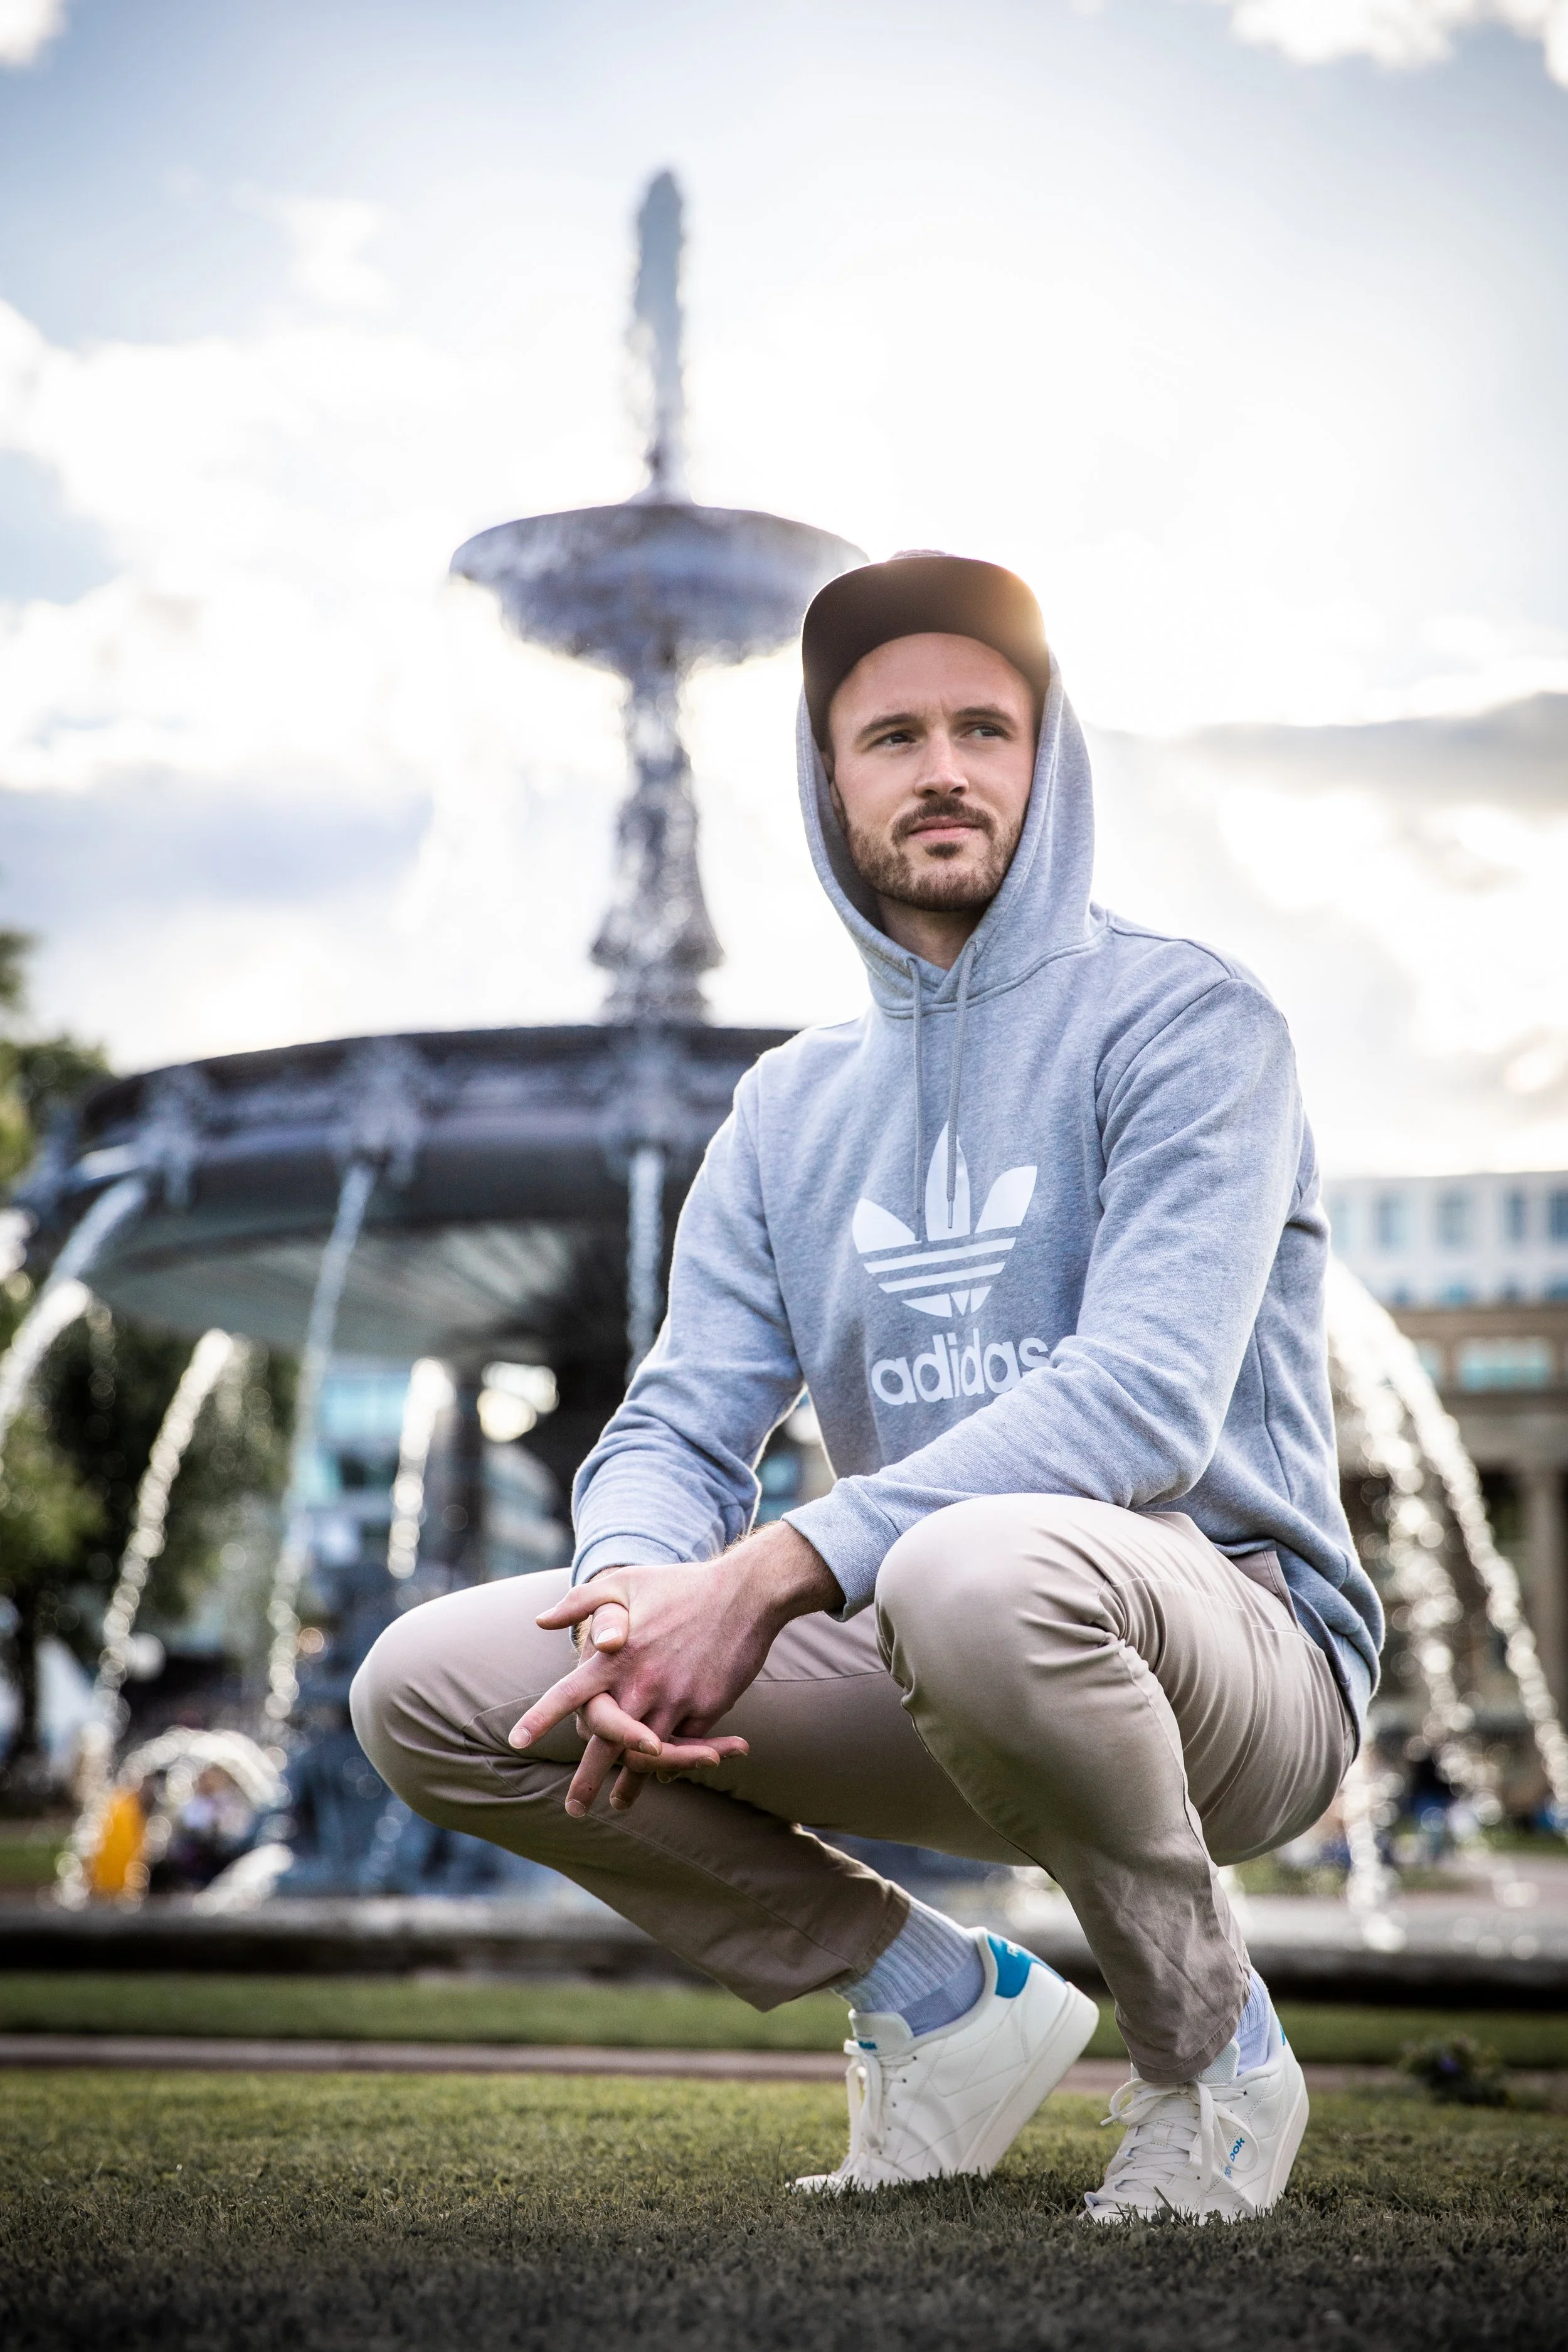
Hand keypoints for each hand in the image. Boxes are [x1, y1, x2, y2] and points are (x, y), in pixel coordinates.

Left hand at [510, 1524, 839, 1816]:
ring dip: (631, 1784)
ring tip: (618, 1804)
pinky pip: (684, 1746)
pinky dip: (670, 1764)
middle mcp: (641, 1683)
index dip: (541, 1719)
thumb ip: (581, 1602)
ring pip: (646, 1755)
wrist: (746, 1592)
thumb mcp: (625, 1582)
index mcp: (615, 1656)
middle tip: (575, 1809)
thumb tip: (541, 1621)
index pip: (568, 1694)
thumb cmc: (681, 1585)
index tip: (517, 1741)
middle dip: (588, 1781)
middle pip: (606, 1744)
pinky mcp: (707, 1707)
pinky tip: (661, 1776)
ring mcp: (676, 1698)